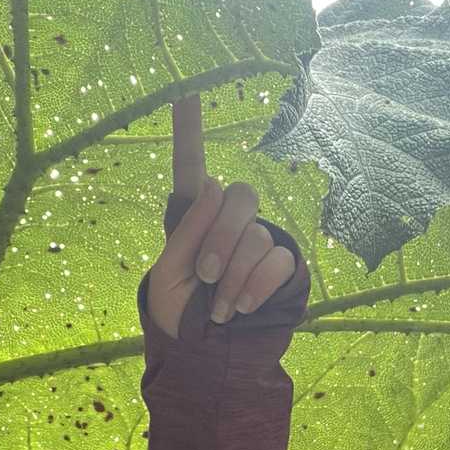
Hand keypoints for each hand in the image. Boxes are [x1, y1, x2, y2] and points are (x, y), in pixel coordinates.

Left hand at [145, 94, 299, 340]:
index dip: (188, 131)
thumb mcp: (167, 274)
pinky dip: (256, 286)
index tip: (184, 91)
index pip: (191, 170)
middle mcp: (228, 225)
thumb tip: (215, 182)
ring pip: (258, 235)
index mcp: (192, 220)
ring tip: (219, 308)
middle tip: (207, 274)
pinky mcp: (283, 267)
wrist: (208, 358)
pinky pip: (278, 260)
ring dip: (236, 276)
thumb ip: (188, 229)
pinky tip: (241, 307)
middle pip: (239, 195)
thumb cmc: (179, 317)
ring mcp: (259, 243)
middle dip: (222, 236)